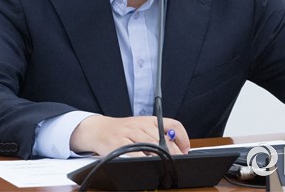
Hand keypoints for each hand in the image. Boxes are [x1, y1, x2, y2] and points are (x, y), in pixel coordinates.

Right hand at [70, 115, 189, 155]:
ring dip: (161, 156)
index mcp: (150, 120)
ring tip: (166, 164)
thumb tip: (177, 150)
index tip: (186, 150)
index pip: (173, 124)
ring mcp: (129, 133)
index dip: (182, 138)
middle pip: (163, 138)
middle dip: (174, 152)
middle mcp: (141, 125)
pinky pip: (134, 152)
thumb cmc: (123, 131)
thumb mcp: (141, 128)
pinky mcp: (119, 143)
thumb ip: (157, 136)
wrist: (98, 129)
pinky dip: (142, 159)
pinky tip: (147, 164)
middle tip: (178, 162)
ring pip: (151, 145)